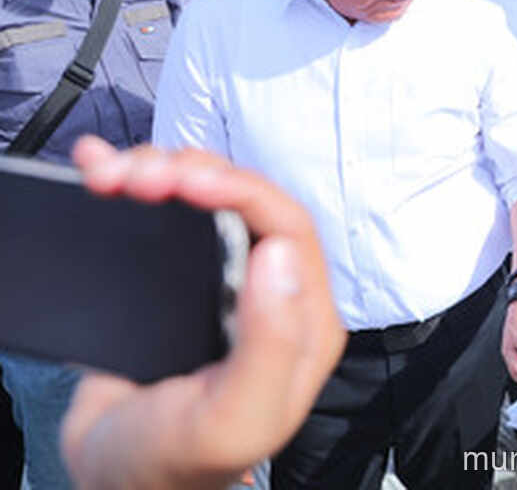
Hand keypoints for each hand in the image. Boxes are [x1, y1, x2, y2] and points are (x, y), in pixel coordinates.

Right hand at [61, 136, 344, 489]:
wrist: (117, 483)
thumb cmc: (181, 463)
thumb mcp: (234, 419)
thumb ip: (271, 344)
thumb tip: (279, 257)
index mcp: (304, 322)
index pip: (288, 228)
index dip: (241, 191)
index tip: (186, 182)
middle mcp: (273, 293)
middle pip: (244, 202)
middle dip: (191, 176)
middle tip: (135, 176)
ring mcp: (227, 280)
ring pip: (205, 198)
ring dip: (159, 172)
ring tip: (112, 174)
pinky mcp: (183, 277)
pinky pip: (165, 214)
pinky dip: (132, 183)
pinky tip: (102, 169)